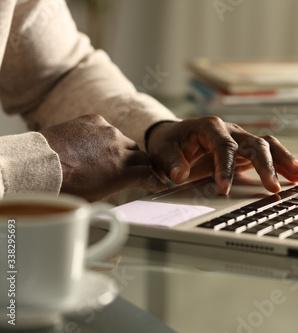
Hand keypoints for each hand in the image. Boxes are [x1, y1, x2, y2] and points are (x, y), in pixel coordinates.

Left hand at [41, 114, 166, 201]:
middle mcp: (120, 150)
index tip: (157, 183)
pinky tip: (94, 143)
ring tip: (112, 156)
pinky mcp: (94, 120)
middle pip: (143, 156)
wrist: (39, 165)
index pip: (150, 175)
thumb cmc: (64, 187)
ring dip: (123, 149)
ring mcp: (108, 132)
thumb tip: (121, 187)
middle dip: (142, 165)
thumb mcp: (96, 197)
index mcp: (123, 173)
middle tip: (139, 170)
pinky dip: (104, 136)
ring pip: (125, 141)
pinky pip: (107, 127)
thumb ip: (116, 187)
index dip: (155, 181)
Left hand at [146, 116, 297, 194]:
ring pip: (267, 144)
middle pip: (253, 143)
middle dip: (264, 165)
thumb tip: (180, 175)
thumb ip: (171, 163)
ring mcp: (241, 138)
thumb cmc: (169, 143)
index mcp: (209, 126)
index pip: (223, 146)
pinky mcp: (247, 149)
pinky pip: (268, 152)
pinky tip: (296, 173)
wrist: (174, 136)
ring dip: (283, 159)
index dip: (225, 167)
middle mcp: (230, 130)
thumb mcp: (162, 151)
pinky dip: (282, 161)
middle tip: (271, 187)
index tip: (224, 189)